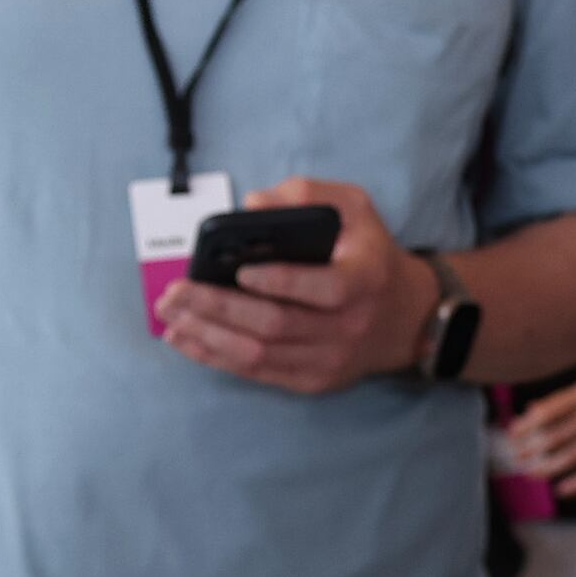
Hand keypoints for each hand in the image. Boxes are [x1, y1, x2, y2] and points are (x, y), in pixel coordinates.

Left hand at [160, 176, 431, 396]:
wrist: (405, 316)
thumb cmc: (369, 254)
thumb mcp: (355, 209)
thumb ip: (308, 196)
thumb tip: (250, 207)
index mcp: (366, 280)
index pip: (325, 289)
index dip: (281, 282)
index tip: (240, 270)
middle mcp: (349, 326)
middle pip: (276, 325)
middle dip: (218, 308)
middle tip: (176, 291)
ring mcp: (330, 360)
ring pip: (259, 355)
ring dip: (207, 334)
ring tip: (169, 313)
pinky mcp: (312, 380)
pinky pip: (257, 372)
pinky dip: (215, 356)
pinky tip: (185, 337)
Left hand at [503, 368, 575, 498]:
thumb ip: (564, 400)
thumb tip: (531, 410)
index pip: (548, 412)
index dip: (527, 425)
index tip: (513, 434)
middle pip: (555, 437)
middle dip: (531, 449)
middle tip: (516, 456)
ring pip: (571, 458)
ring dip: (546, 468)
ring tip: (531, 473)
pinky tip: (561, 489)